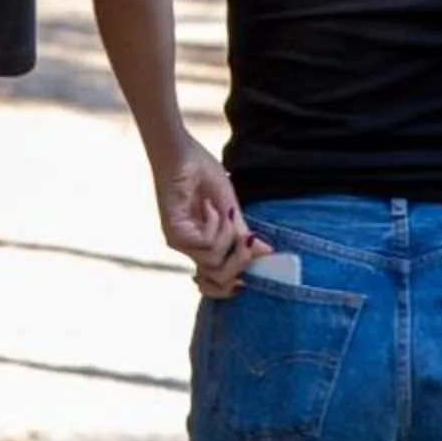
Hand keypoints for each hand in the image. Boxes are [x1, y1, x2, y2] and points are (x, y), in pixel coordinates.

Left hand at [154, 144, 267, 297]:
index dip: (229, 288)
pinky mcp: (175, 233)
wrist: (183, 153)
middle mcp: (189, 247)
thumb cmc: (203, 174)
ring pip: (214, 262)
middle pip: (217, 279)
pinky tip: (210, 206)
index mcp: (201, 244)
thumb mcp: (231, 208)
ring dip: (228, 236)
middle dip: (240, 261)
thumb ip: (242, 233)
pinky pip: (206, 245)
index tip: (247, 277)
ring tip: (225, 211)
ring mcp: (180, 241)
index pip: (213, 282)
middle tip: (247, 237)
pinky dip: (216, 226)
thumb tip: (266, 252)